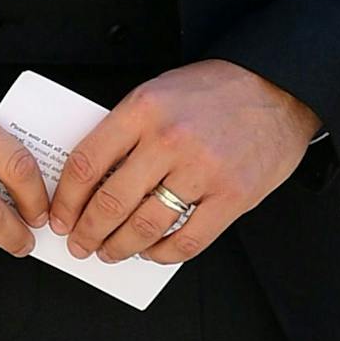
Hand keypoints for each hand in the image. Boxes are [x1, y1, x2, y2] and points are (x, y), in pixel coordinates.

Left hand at [46, 59, 320, 265]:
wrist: (278, 86)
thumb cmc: (217, 89)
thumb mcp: (161, 91)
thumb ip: (128, 129)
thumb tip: (92, 180)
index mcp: (145, 108)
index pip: (87, 163)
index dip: (67, 199)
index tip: (61, 217)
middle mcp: (170, 140)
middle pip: (110, 202)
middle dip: (88, 232)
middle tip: (81, 244)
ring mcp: (203, 170)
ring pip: (144, 226)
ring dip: (119, 248)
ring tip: (111, 252)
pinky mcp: (233, 196)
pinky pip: (187, 240)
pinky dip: (162, 254)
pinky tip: (152, 251)